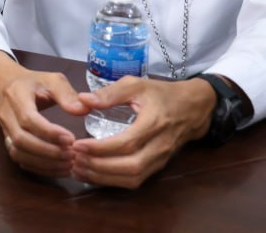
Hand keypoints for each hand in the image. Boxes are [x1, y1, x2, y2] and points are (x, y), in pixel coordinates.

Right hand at [0, 49, 88, 178]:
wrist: (3, 85)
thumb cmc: (32, 82)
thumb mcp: (51, 80)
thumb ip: (67, 94)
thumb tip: (84, 110)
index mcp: (16, 95)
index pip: (28, 118)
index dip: (49, 132)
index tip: (71, 139)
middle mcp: (6, 115)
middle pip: (20, 140)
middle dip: (48, 151)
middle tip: (72, 155)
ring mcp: (4, 130)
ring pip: (18, 153)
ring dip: (44, 162)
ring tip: (68, 164)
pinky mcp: (7, 141)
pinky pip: (20, 160)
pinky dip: (39, 168)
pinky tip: (59, 168)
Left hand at [71, 76, 214, 187]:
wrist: (192, 108)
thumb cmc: (161, 94)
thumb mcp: (136, 85)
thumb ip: (110, 93)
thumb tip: (82, 100)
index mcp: (154, 123)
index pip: (127, 143)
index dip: (100, 148)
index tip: (77, 145)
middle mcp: (159, 146)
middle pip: (130, 167)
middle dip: (100, 167)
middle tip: (74, 160)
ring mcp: (161, 159)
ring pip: (133, 178)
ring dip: (104, 178)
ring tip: (79, 169)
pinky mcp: (158, 167)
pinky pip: (136, 180)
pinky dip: (114, 181)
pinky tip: (94, 174)